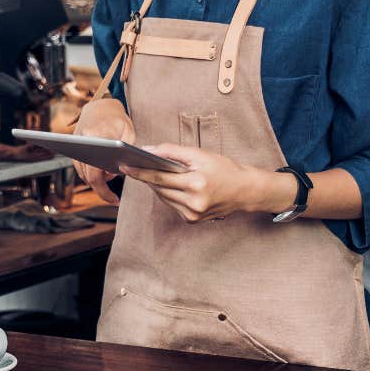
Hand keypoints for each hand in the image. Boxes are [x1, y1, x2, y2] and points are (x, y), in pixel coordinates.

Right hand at [71, 99, 136, 204]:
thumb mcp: (130, 134)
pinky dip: (89, 174)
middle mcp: (82, 140)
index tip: (114, 199)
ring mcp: (74, 143)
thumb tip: (115, 173)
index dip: (104, 188)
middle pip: (87, 174)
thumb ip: (126, 153)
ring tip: (108, 191)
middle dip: (100, 189)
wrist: (100, 105)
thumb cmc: (118, 119)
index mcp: (98, 136)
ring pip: (82, 172)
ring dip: (94, 182)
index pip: (96, 171)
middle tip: (112, 199)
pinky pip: (79, 166)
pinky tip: (101, 179)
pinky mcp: (72, 146)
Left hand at [118, 143, 276, 223]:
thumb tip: (147, 150)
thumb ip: (172, 152)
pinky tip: (171, 185)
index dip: (140, 172)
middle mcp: (194, 202)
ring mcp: (193, 214)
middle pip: (159, 188)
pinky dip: (168, 194)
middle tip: (134, 165)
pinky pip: (171, 204)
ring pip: (163, 197)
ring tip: (153, 172)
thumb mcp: (199, 154)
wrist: (245, 190)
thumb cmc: (223, 168)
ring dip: (157, 185)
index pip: (160, 178)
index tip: (124, 166)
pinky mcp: (192, 220)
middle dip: (147, 177)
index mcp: (196, 184)